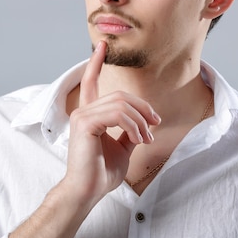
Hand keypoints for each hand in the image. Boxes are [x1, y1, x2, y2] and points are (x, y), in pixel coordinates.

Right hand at [63, 41, 160, 202]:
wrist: (88, 191)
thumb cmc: (101, 172)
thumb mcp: (122, 148)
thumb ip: (129, 131)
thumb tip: (143, 123)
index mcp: (89, 113)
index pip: (90, 81)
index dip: (96, 63)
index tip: (102, 45)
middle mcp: (83, 111)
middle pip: (119, 95)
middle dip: (143, 107)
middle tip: (155, 125)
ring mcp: (82, 116)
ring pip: (121, 104)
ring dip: (140, 121)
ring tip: (146, 138)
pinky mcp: (84, 123)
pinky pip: (117, 115)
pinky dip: (134, 126)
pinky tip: (139, 139)